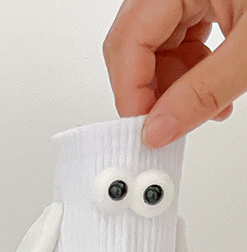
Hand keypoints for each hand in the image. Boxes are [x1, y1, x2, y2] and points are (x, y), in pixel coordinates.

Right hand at [104, 0, 246, 147]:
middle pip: (134, 44)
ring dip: (174, 85)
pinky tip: (210, 83)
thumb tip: (159, 130)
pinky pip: (181, 35)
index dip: (131, 95)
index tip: (144, 131)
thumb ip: (204, 90)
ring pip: (155, 45)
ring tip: (204, 105)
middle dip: (150, 92)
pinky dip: (191, 67)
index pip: (128, 42)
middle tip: (166, 124)